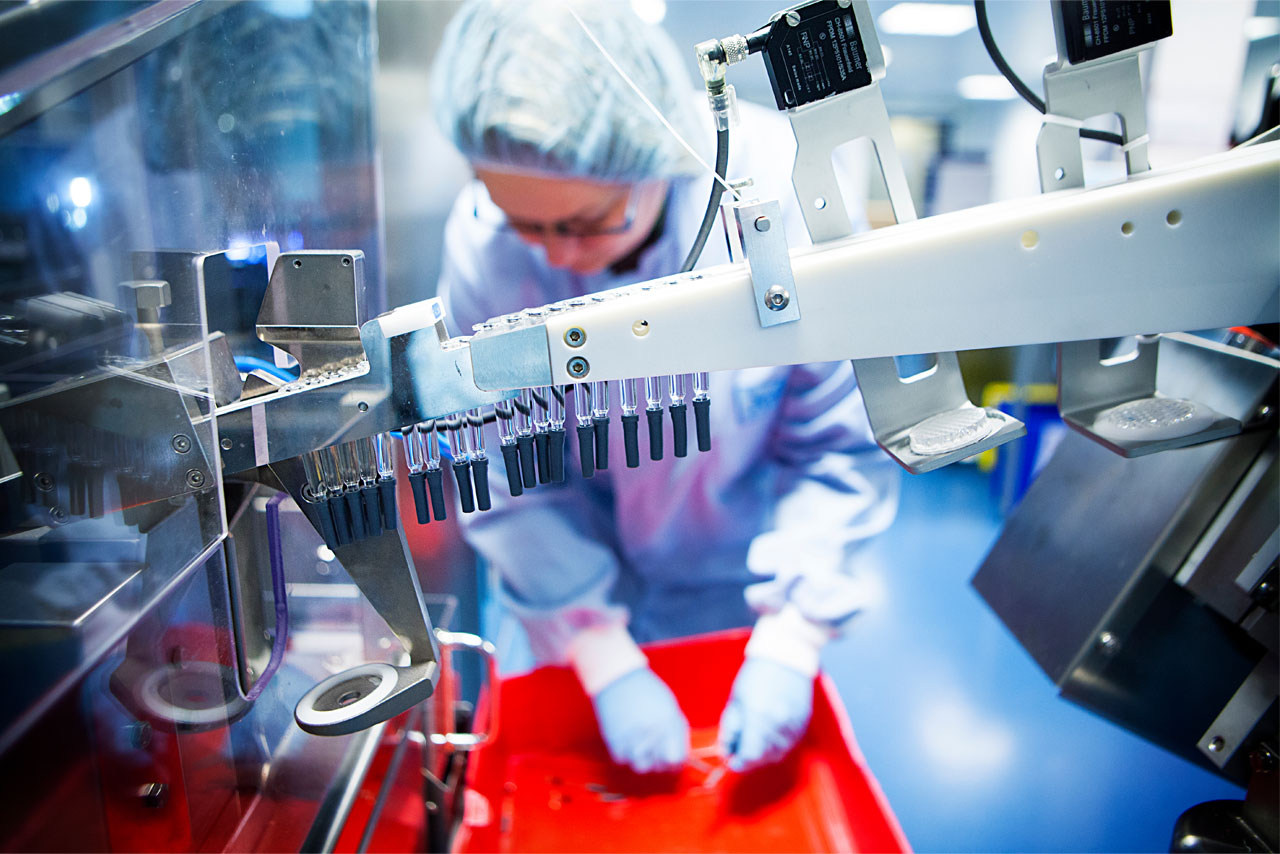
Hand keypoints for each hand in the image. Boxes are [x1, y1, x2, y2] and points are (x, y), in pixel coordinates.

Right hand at [591, 667, 689, 772]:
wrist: (617, 677)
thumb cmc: (645, 689)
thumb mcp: (669, 706)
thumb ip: (676, 730)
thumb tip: (682, 754)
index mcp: (668, 722)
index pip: (676, 758)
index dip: (676, 761)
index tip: (673, 758)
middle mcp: (651, 732)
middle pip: (659, 766)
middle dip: (660, 760)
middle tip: (656, 748)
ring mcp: (631, 737)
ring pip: (640, 766)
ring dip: (642, 758)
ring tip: (641, 743)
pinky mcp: (614, 739)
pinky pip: (622, 759)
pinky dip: (625, 753)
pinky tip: (627, 738)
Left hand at [718, 657, 813, 771]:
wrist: (786, 656)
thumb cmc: (756, 675)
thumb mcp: (736, 699)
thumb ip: (730, 728)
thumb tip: (726, 751)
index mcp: (758, 717)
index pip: (750, 756)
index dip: (739, 763)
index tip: (733, 761)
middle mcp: (779, 724)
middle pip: (764, 758)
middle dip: (750, 758)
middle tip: (741, 749)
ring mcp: (794, 725)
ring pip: (778, 753)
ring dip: (764, 753)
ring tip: (755, 739)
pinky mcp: (803, 723)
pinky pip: (790, 744)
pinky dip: (778, 744)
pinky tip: (770, 733)